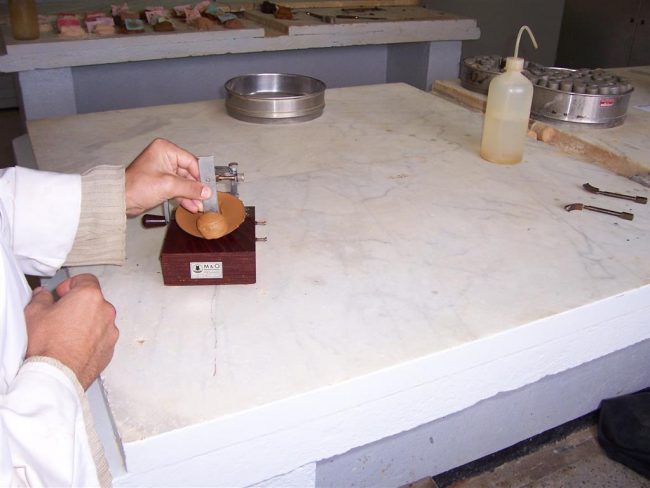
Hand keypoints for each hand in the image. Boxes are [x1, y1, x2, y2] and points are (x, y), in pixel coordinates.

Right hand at [24, 274, 118, 389]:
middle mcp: (105, 311)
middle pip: (93, 300)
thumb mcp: (35, 313)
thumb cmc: (48, 345)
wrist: (57, 374)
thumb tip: (44, 296)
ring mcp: (110, 331)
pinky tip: (74, 346)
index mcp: (89, 297)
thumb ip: (41, 298)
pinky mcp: (110, 349)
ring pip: (98, 320)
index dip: (71, 284)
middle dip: (78, 305)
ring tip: (66, 334)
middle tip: (60, 314)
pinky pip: (101, 337)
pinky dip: (91, 339)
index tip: (61, 293)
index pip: (86, 279)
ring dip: (86, 322)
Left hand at [124, 138, 210, 216]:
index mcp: (165, 149)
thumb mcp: (168, 186)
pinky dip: (184, 196)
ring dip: (191, 194)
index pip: (191, 161)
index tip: (208, 187)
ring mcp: (163, 170)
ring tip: (199, 206)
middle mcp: (165, 157)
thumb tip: (207, 191)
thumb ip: (190, 188)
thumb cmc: (137, 186)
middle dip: (196, 188)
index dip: (200, 176)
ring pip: (184, 182)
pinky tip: (192, 205)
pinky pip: (177, 187)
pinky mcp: (161, 181)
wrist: (121, 199)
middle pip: (188, 172)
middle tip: (205, 198)